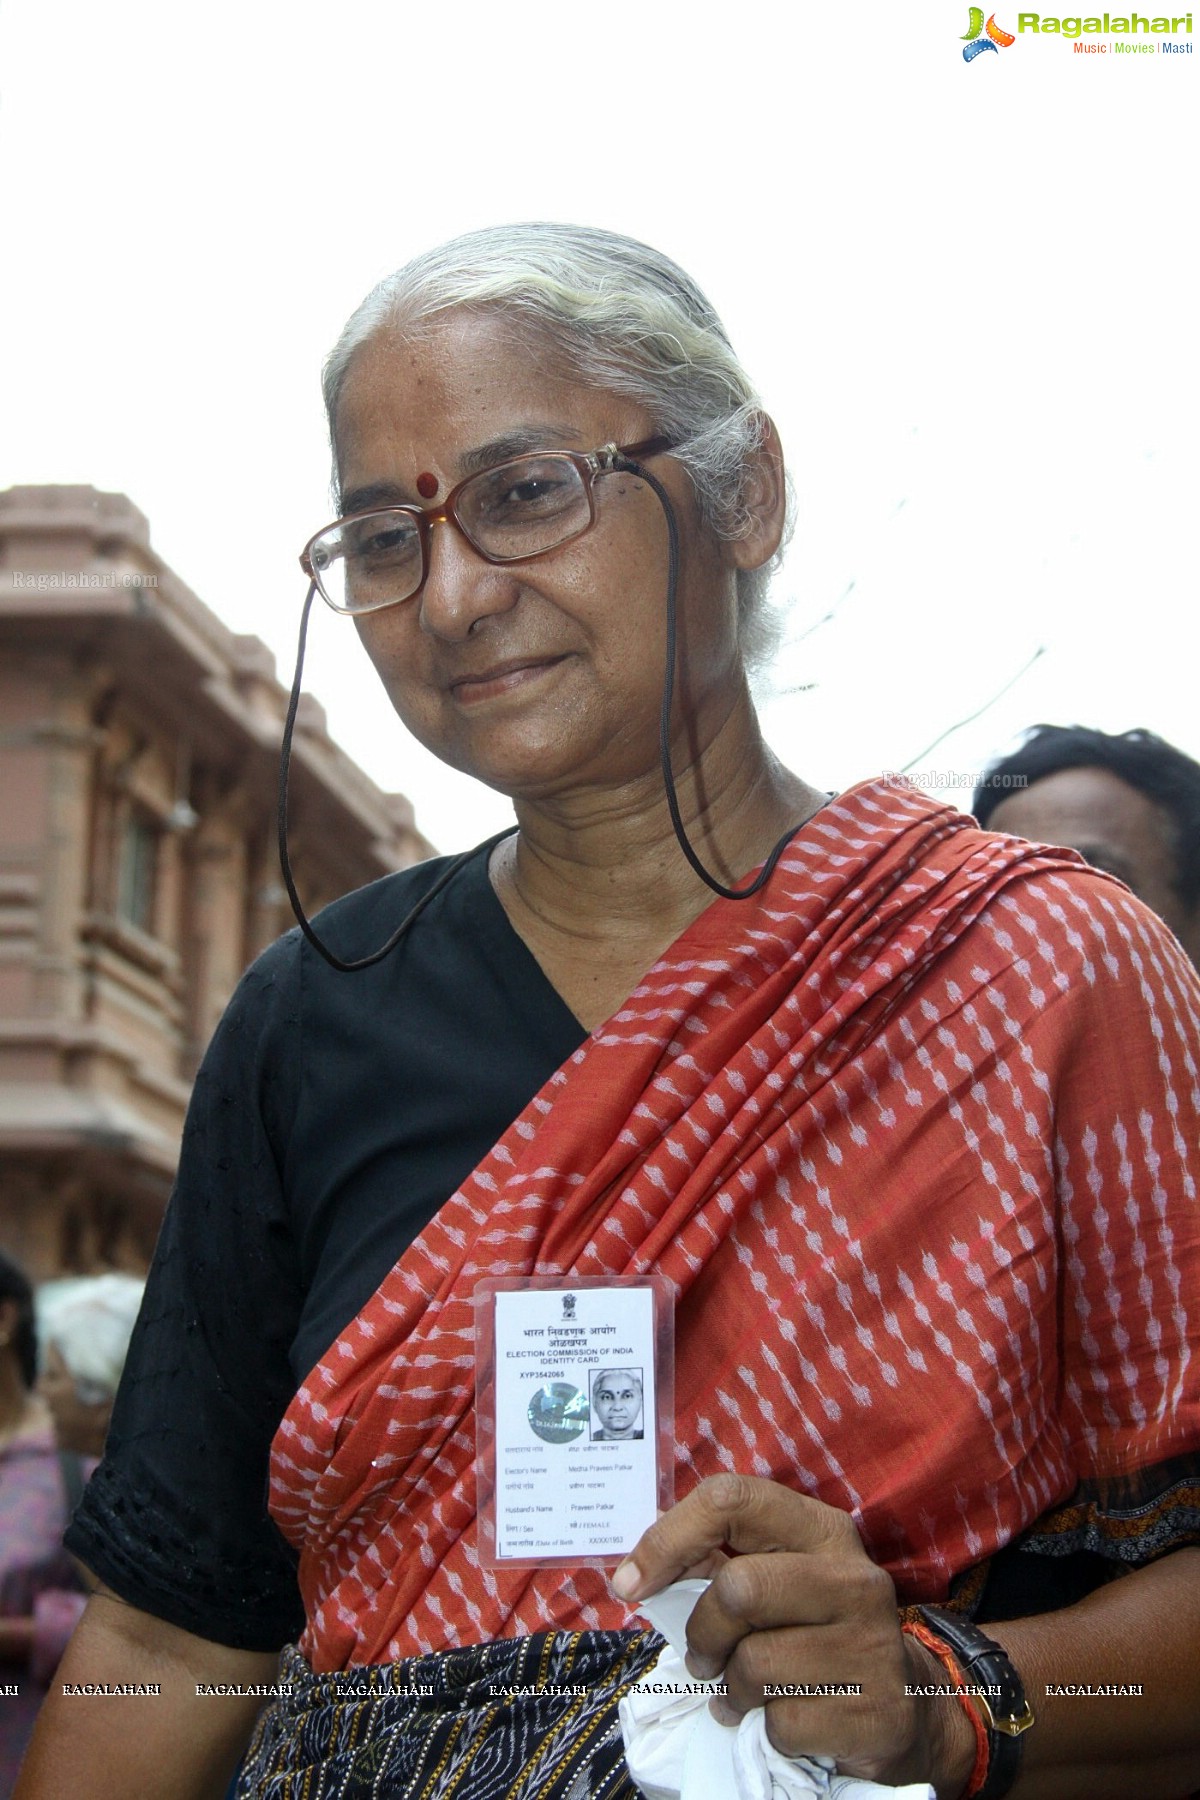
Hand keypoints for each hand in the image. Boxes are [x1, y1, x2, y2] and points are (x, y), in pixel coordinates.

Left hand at [611, 1473, 975, 1791]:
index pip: (731, 1499)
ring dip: (732, 1690)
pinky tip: (780, 1722)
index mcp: (820, 1529)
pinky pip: (780, 1723)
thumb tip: (640, 1568)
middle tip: (702, 1658)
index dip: (668, 1539)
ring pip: (754, 1664)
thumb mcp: (779, 1581)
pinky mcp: (877, 1710)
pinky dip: (763, 1730)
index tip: (631, 1583)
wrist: (907, 1704)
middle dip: (704, 1634)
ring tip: (748, 1692)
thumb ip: (719, 1563)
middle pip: (739, 1589)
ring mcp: (872, 1643)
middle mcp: (852, 1576)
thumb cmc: (818, 1633)